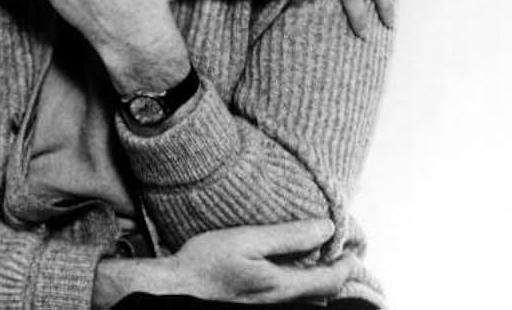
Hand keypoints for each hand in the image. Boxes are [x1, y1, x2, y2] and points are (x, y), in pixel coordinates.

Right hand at [167, 220, 352, 303]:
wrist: (176, 291)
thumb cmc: (206, 264)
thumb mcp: (247, 240)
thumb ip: (288, 236)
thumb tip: (325, 227)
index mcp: (281, 286)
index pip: (330, 280)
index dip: (346, 263)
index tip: (353, 246)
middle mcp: (279, 303)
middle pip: (321, 293)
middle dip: (335, 272)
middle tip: (340, 249)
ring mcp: (268, 308)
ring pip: (306, 299)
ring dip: (319, 279)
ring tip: (320, 255)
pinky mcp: (256, 306)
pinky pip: (289, 298)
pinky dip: (300, 283)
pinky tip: (290, 267)